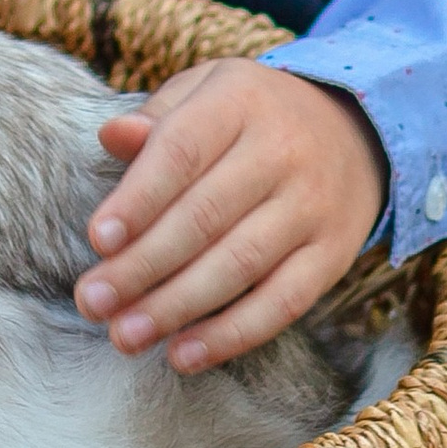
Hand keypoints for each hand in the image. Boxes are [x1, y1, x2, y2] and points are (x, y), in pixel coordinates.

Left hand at [74, 64, 386, 373]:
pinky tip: (184, 355)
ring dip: (176, 308)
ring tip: (125, 335)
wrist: (354, 130)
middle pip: (204, 218)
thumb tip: (113, 136)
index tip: (97, 240)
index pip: (182, 151)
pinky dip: (231, 335)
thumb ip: (157, 118)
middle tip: (92, 302)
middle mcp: (282, 152)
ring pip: (239, 266)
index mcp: (239, 103)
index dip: (138, 199)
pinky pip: (283, 303)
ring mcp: (312, 206)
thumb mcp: (205, 92)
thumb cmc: (250, 117)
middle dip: (142, 266)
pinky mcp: (333, 255)